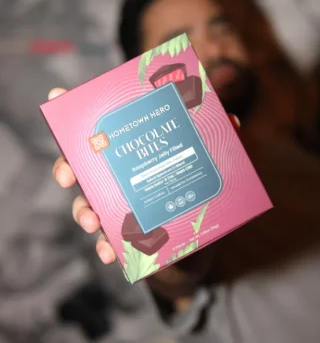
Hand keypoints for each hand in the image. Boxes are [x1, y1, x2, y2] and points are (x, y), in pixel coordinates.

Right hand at [49, 87, 239, 264]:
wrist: (203, 235)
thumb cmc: (201, 187)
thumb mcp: (212, 161)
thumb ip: (219, 141)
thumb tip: (231, 121)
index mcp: (136, 149)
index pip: (105, 127)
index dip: (80, 110)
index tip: (55, 98)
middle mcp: (121, 173)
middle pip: (84, 164)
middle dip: (68, 167)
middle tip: (68, 175)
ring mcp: (120, 203)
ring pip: (89, 203)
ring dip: (83, 211)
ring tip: (92, 221)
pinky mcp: (127, 233)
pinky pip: (108, 239)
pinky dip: (105, 246)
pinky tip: (108, 253)